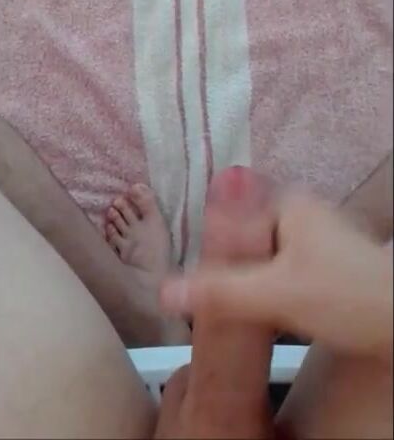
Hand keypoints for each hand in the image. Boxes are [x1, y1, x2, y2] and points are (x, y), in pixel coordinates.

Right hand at [161, 188, 392, 359]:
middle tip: (211, 291)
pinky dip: (268, 284)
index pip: (231, 209)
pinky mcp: (325, 261)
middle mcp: (302, 210)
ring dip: (248, 276)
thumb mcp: (275, 294)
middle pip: (247, 233)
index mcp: (288, 201)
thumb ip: (220, 292)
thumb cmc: (344, 296)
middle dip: (229, 262)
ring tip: (235, 302)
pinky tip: (263, 308)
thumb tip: (164, 291)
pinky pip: (281, 267)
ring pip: (264, 253)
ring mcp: (315, 236)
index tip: (199, 269)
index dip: (212, 240)